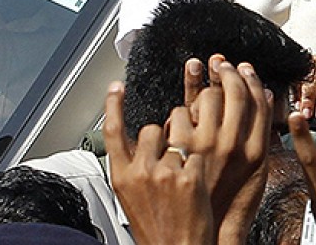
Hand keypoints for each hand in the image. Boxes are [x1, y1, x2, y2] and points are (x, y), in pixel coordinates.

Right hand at [103, 82, 215, 244]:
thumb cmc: (158, 229)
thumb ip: (135, 169)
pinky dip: (203, 161)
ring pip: (181, 133)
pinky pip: (200, 150)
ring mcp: (166, 172)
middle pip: (153, 127)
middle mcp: (141, 171)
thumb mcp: (132, 198)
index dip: (113, 105)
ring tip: (187, 170)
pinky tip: (200, 181)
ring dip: (188, 142)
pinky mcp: (190, 176)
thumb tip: (144, 144)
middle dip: (166, 134)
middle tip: (173, 156)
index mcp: (122, 177)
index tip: (115, 85)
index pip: (112, 132)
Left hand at [171, 58, 273, 239]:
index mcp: (254, 150)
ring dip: (200, 92)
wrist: (204, 234)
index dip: (250, 78)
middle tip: (219, 65)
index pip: (258, 99)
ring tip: (199, 93)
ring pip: (204, 98)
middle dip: (225, 72)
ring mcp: (204, 146)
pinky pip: (178, 115)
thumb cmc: (230, 204)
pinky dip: (178, 114)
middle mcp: (231, 144)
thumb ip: (262, 134)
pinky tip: (181, 117)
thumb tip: (266, 98)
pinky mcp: (178, 150)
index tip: (244, 69)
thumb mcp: (257, 172)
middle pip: (232, 91)